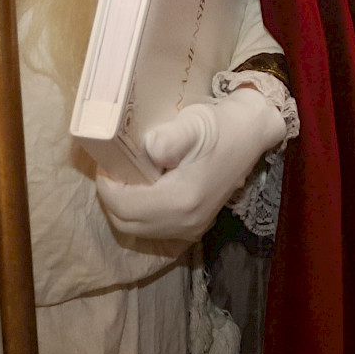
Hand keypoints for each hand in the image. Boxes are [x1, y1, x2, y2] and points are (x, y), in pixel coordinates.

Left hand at [93, 87, 287, 244]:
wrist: (249, 136)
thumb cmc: (220, 126)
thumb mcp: (194, 124)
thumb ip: (170, 138)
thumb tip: (148, 150)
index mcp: (181, 200)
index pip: (124, 206)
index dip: (106, 186)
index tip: (105, 163)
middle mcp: (185, 222)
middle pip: (125, 223)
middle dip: (110, 197)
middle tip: (111, 169)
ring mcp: (190, 228)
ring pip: (137, 229)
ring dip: (123, 206)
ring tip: (124, 177)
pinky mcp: (193, 227)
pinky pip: (153, 229)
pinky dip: (139, 213)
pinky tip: (143, 188)